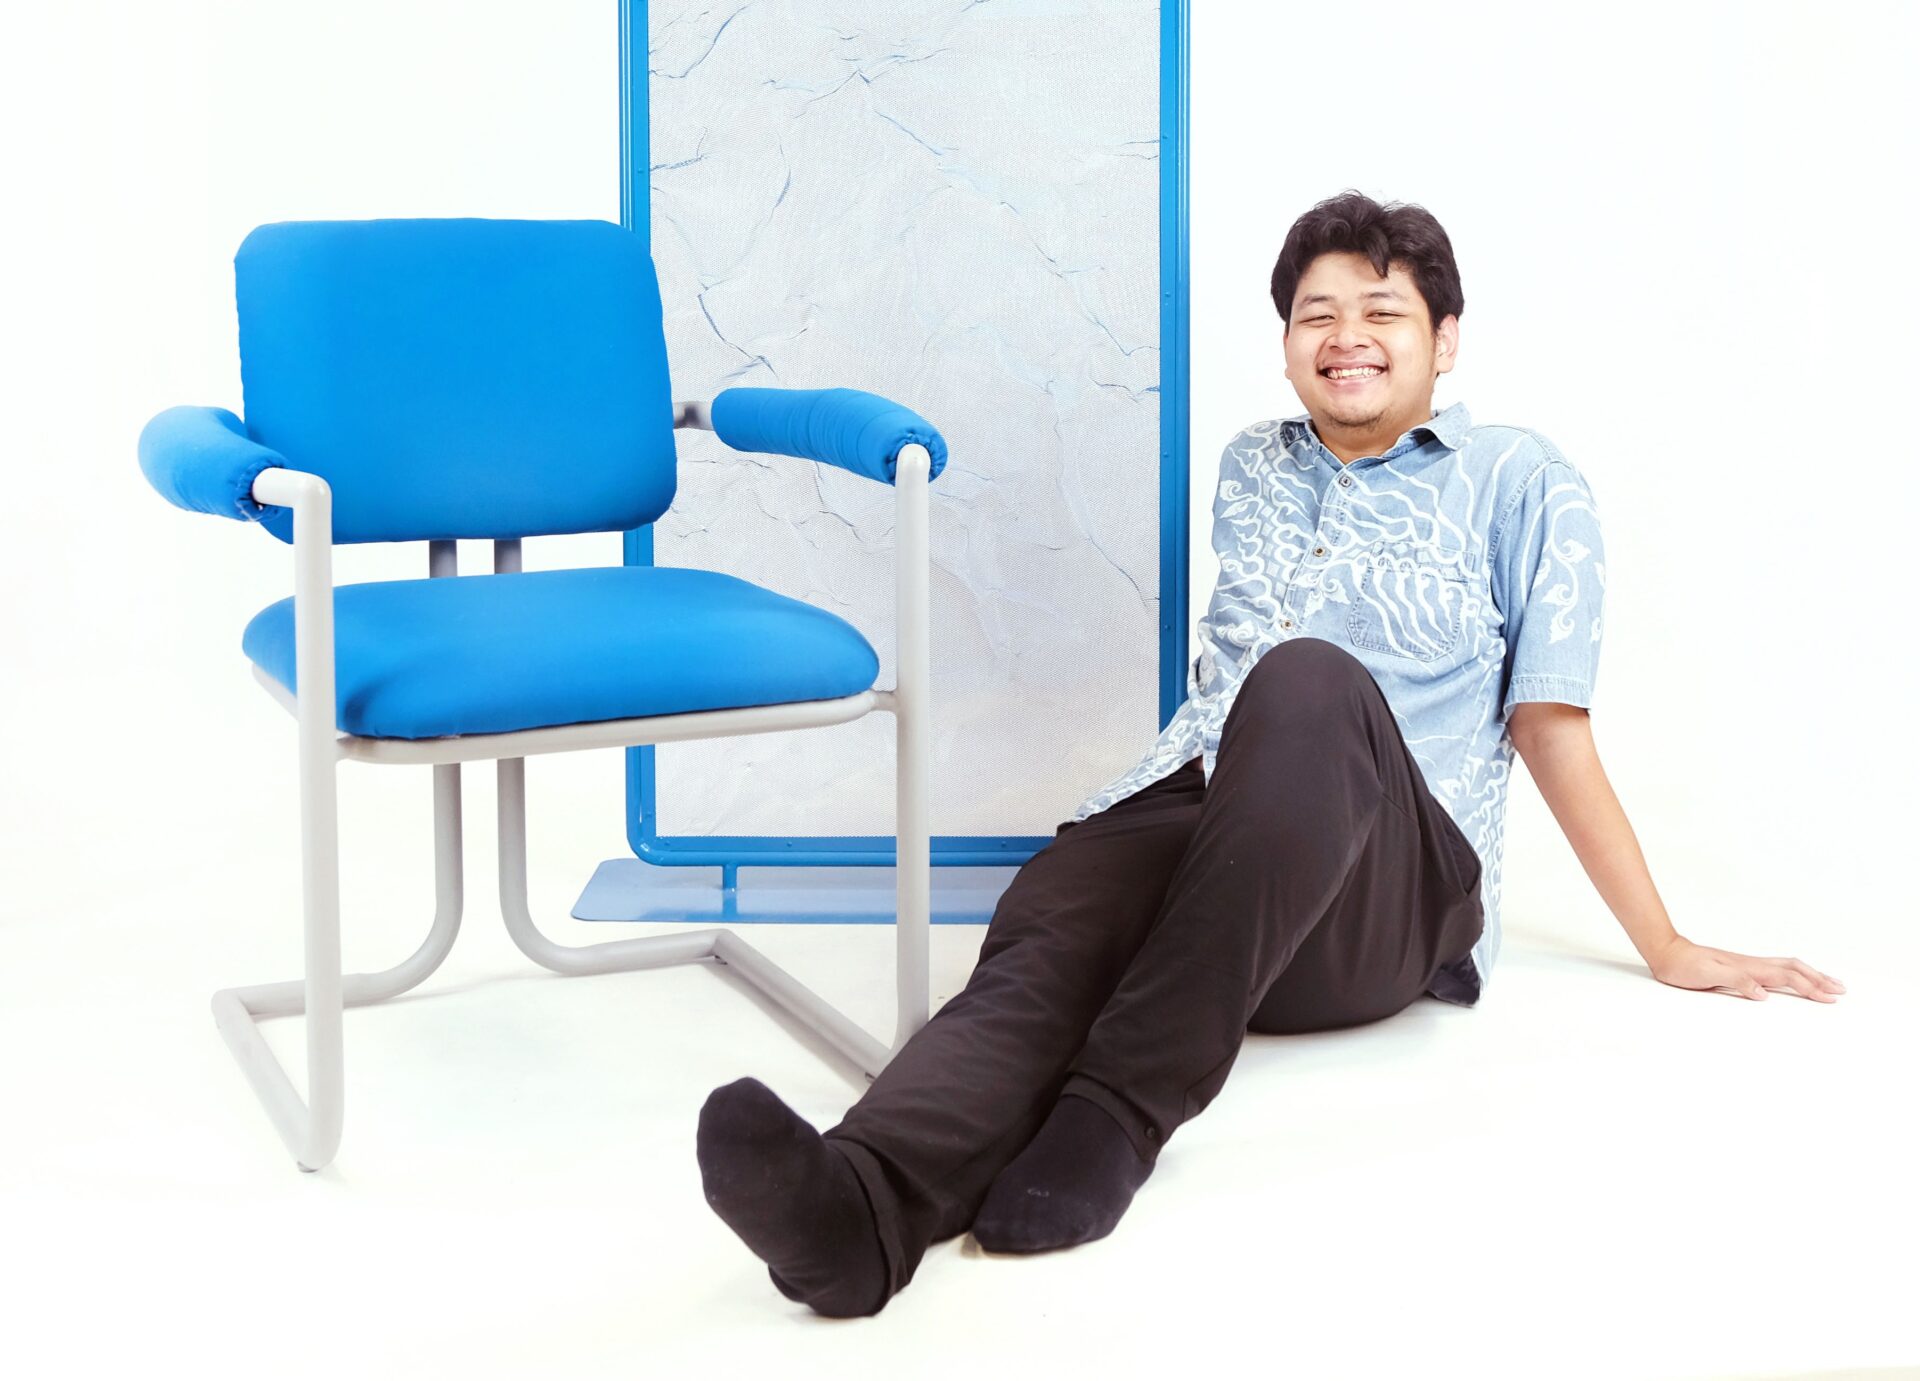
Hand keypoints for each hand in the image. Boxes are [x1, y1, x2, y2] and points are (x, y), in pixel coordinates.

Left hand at [1648, 937, 1844, 1001]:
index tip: (1831, 998)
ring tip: (1828, 982)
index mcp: (1750, 968)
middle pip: (1795, 969)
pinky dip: (1793, 974)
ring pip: (1787, 967)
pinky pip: (1775, 969)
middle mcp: (1753, 964)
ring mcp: (1748, 964)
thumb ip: (1737, 982)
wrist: (1668, 953)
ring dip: (1810, 974)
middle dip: (1819, 979)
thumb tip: (1764, 994)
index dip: (1811, 988)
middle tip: (1841, 990)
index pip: (1788, 977)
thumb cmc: (1685, 966)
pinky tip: (1794, 978)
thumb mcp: (1708, 975)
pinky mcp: (1742, 968)